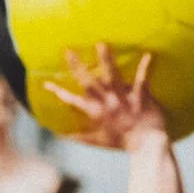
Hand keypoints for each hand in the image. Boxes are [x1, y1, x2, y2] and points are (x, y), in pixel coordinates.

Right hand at [43, 44, 167, 149]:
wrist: (147, 148)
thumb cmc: (123, 143)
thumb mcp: (99, 141)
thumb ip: (81, 138)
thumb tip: (63, 139)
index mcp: (97, 113)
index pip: (73, 101)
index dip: (59, 92)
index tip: (45, 83)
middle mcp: (107, 104)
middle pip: (89, 83)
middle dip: (78, 67)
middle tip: (68, 50)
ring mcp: (124, 100)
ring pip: (113, 78)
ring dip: (107, 61)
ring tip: (101, 44)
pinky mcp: (141, 99)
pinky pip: (142, 81)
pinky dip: (145, 68)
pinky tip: (148, 55)